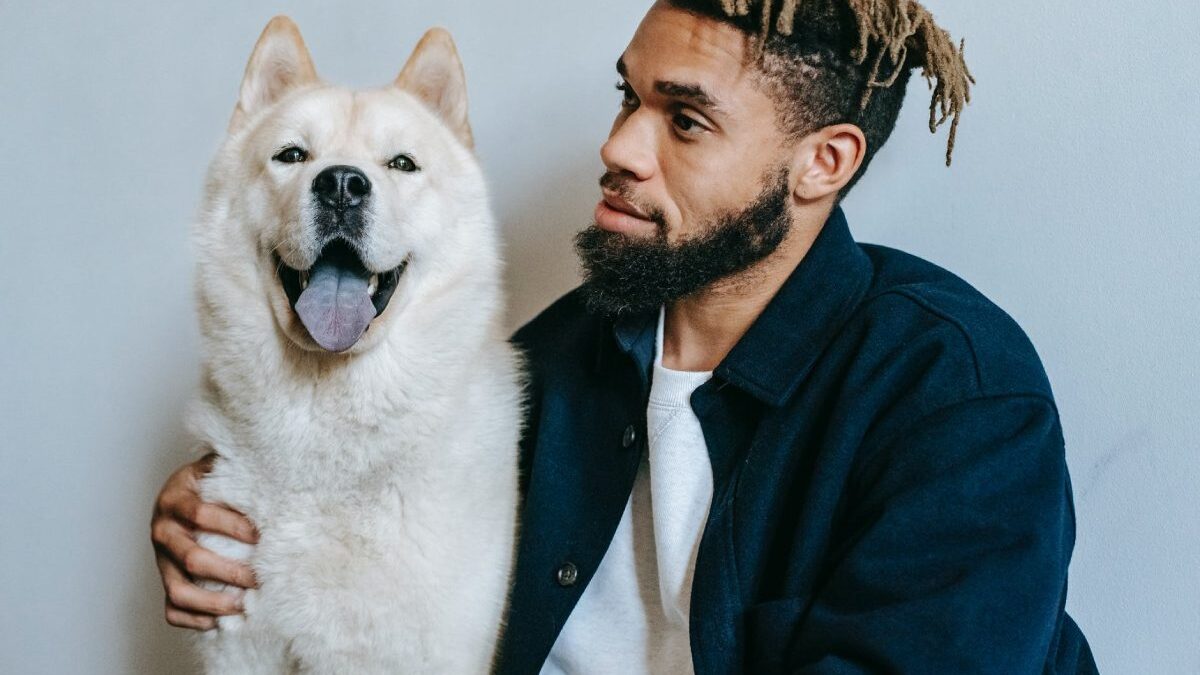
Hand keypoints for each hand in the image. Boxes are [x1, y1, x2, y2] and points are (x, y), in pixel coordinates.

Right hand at [150, 451, 259, 629]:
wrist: (183, 492)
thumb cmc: (211, 481)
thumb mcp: (218, 467)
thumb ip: (239, 470)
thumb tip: (278, 470)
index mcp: (174, 498)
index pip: (200, 514)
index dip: (233, 527)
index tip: (262, 537)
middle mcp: (161, 530)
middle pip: (192, 558)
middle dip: (231, 571)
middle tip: (261, 578)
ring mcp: (160, 559)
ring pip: (178, 591)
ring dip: (214, 602)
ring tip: (245, 605)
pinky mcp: (164, 580)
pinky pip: (172, 610)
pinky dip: (197, 620)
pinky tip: (224, 620)